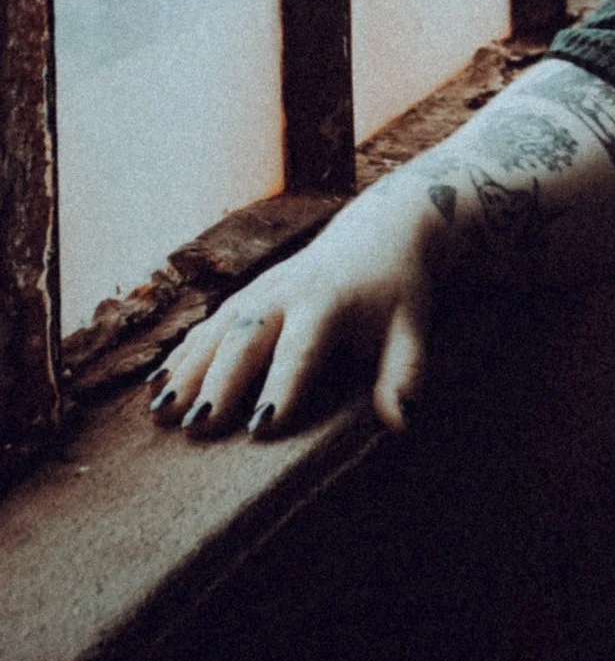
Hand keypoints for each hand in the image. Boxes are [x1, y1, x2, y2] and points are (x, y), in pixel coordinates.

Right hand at [143, 179, 445, 442]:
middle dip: (219, 382)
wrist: (380, 232)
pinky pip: (207, 325)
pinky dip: (181, 354)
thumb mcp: (411, 330)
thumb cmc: (397, 293)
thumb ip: (404, 375)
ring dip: (186, 371)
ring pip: (216, 331)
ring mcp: (260, 289)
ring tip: (160, 412)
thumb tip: (400, 423)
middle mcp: (286, 293)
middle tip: (196, 427)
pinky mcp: (246, 293)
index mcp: (328, 302)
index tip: (262, 427)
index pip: (302, 349)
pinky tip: (156, 385)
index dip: (282, 387)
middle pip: (246, 339)